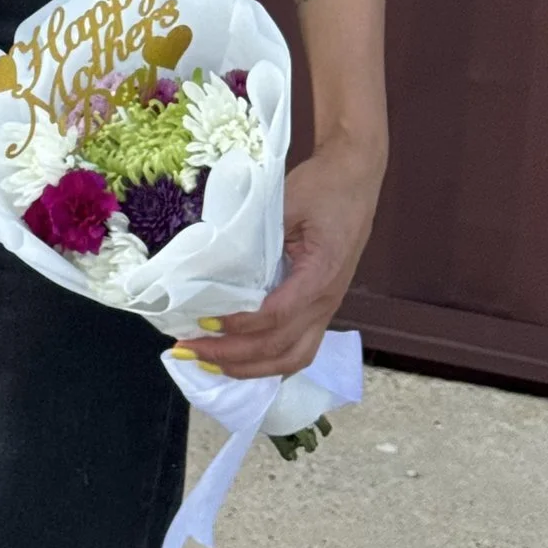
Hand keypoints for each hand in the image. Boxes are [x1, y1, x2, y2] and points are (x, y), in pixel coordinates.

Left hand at [185, 135, 385, 378]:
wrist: (356, 178)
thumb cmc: (323, 188)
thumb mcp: (286, 203)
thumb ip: (255, 235)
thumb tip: (213, 262)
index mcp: (319, 277)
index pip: (277, 317)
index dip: (239, 326)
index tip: (203, 321)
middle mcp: (326, 302)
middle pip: (282, 349)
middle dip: (235, 359)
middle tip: (192, 351)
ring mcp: (326, 308)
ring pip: (294, 358)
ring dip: (251, 369)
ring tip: (211, 364)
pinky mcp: (321, 306)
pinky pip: (300, 348)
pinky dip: (270, 362)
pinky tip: (242, 363)